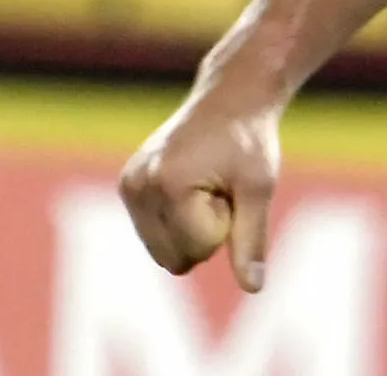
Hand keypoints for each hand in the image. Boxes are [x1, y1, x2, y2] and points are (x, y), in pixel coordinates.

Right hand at [118, 84, 283, 291]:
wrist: (230, 99)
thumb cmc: (250, 141)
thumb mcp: (260, 188)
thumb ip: (252, 240)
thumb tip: (254, 288)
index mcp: (169, 184)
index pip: (199, 249)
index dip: (226, 224)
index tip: (230, 188)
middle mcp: (139, 186)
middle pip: (175, 260)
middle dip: (205, 233)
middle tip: (219, 189)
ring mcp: (128, 186)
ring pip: (163, 253)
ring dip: (190, 229)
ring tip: (205, 187)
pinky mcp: (127, 186)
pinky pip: (153, 236)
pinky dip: (175, 222)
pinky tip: (188, 185)